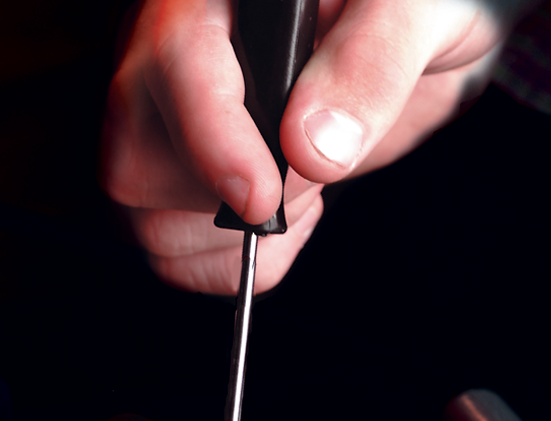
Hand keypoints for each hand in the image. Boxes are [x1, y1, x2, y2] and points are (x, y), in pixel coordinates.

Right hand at [101, 0, 528, 294]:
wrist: (415, 41)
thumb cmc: (411, 6)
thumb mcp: (414, 13)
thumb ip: (371, 63)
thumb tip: (312, 147)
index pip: (173, 67)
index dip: (214, 145)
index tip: (264, 195)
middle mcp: (170, 57)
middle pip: (135, 163)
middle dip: (224, 199)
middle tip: (304, 176)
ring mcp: (172, 125)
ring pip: (146, 220)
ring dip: (232, 238)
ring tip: (303, 191)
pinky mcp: (187, 180)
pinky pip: (173, 255)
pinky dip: (232, 264)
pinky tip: (285, 218)